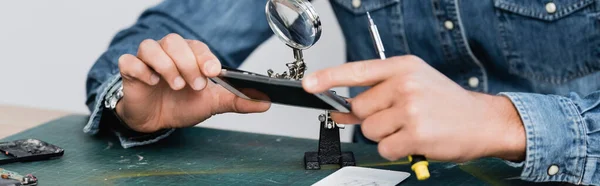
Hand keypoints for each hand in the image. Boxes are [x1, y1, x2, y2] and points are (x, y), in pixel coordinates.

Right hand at [116, 33, 269, 132]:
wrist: (156, 120)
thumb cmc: (182, 105)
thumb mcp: (212, 104)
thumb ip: (237, 101)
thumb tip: (264, 102)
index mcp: (189, 56)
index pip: (198, 47)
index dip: (205, 58)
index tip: (213, 72)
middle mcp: (167, 52)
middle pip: (174, 42)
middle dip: (187, 63)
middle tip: (195, 85)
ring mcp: (147, 60)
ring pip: (151, 47)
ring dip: (166, 65)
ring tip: (176, 85)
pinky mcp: (130, 71)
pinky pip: (129, 61)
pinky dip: (141, 70)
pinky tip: (152, 82)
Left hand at [302, 55, 525, 162]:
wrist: (484, 121)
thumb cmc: (445, 103)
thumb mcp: (411, 89)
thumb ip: (373, 98)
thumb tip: (337, 110)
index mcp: (403, 67)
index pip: (357, 70)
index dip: (328, 77)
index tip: (308, 84)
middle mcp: (405, 84)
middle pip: (360, 108)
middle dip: (372, 118)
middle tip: (398, 117)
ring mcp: (411, 109)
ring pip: (369, 130)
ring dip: (385, 135)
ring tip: (410, 128)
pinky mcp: (416, 133)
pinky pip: (384, 148)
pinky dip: (395, 149)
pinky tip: (414, 140)